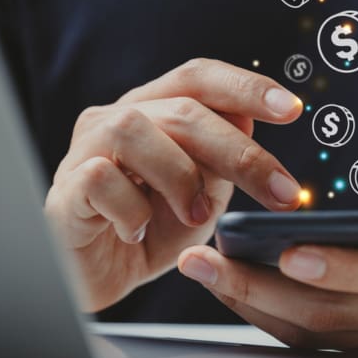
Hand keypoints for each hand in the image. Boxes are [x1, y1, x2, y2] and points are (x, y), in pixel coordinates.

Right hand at [45, 58, 303, 310]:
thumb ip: (220, 160)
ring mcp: (84, 151)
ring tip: (196, 216)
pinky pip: (100, 179)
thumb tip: (249, 120)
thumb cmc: (148, 232)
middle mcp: (115, 119)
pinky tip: (139, 233)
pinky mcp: (64, 190)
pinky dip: (132, 210)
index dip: (245, 86)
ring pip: (133, 129)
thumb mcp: (201, 196)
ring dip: (180, 176)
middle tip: (281, 193)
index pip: (198, 78)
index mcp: (153, 111)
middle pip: (181, 109)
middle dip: (239, 152)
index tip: (292, 109)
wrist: (98, 279)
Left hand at [178, 130, 357, 354]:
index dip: (339, 268)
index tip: (289, 251)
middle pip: (330, 315)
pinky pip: (315, 338)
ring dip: (253, 306)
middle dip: (260, 290)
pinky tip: (234, 289)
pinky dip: (269, 317)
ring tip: (204, 272)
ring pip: (313, 333)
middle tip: (206, 262)